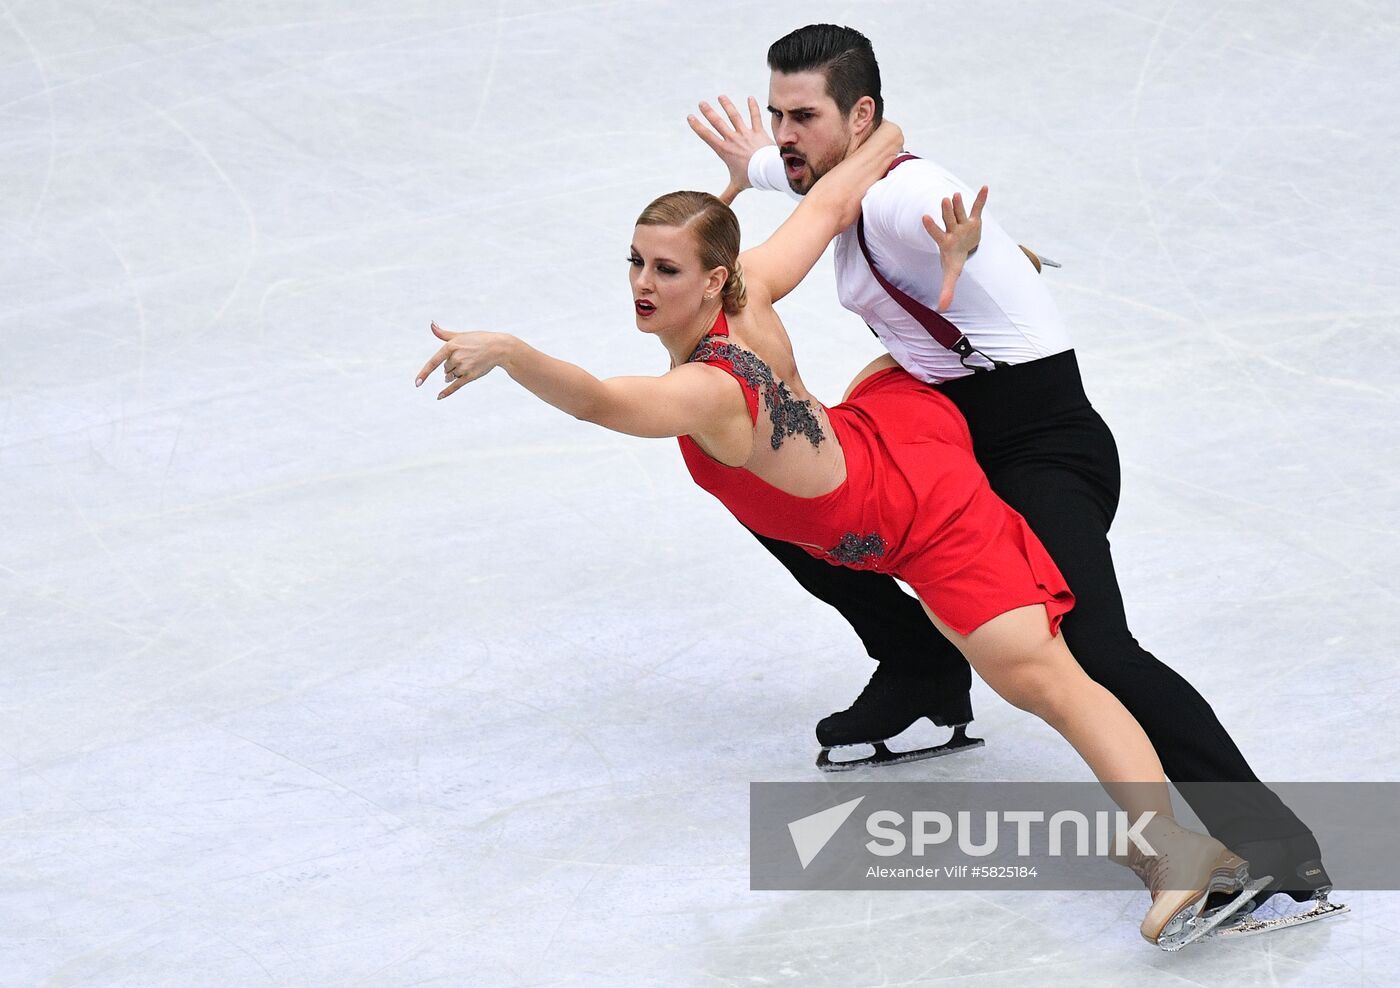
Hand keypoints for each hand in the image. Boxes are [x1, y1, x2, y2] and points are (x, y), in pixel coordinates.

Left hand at [415, 322, 515, 398]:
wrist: (498, 347)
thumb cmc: (478, 339)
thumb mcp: (460, 335)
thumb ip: (443, 334)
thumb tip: (431, 325)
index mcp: (451, 346)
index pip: (433, 362)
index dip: (424, 374)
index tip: (417, 383)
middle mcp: (456, 358)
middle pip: (444, 369)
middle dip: (451, 366)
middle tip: (465, 358)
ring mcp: (463, 368)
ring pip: (450, 377)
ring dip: (454, 374)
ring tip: (468, 364)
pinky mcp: (471, 376)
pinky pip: (455, 386)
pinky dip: (447, 392)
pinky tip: (439, 397)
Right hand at [687, 95, 773, 200]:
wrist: (767, 171)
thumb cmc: (751, 178)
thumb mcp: (735, 186)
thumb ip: (726, 196)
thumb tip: (717, 209)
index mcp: (724, 150)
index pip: (707, 136)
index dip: (697, 126)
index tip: (690, 117)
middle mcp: (733, 139)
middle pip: (718, 123)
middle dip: (708, 112)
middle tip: (702, 103)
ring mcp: (745, 134)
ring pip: (734, 116)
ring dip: (727, 105)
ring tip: (721, 96)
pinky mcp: (758, 131)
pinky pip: (755, 117)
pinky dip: (753, 107)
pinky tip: (750, 98)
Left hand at [921, 185, 987, 309]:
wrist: (963, 248)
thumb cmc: (954, 260)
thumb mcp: (952, 274)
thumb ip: (947, 290)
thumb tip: (942, 309)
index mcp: (945, 242)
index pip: (936, 233)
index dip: (931, 226)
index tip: (924, 217)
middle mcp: (952, 230)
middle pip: (948, 219)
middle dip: (946, 211)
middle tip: (944, 200)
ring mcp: (962, 223)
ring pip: (959, 212)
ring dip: (959, 203)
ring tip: (956, 194)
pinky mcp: (973, 219)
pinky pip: (977, 207)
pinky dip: (981, 198)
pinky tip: (985, 187)